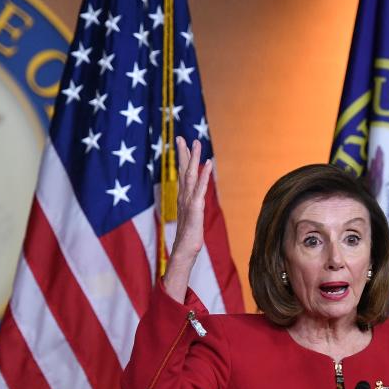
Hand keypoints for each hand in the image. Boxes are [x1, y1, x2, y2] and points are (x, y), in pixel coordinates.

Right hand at [163, 137, 213, 301]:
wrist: (185, 251)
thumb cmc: (189, 238)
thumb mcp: (192, 220)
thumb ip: (192, 211)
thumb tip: (194, 206)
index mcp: (183, 198)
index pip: (182, 175)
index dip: (182, 159)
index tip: (181, 144)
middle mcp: (184, 197)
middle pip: (183, 171)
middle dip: (183, 153)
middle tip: (181, 137)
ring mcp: (188, 202)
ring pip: (190, 175)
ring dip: (193, 159)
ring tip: (196, 143)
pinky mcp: (195, 209)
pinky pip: (200, 189)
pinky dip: (203, 175)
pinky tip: (207, 164)